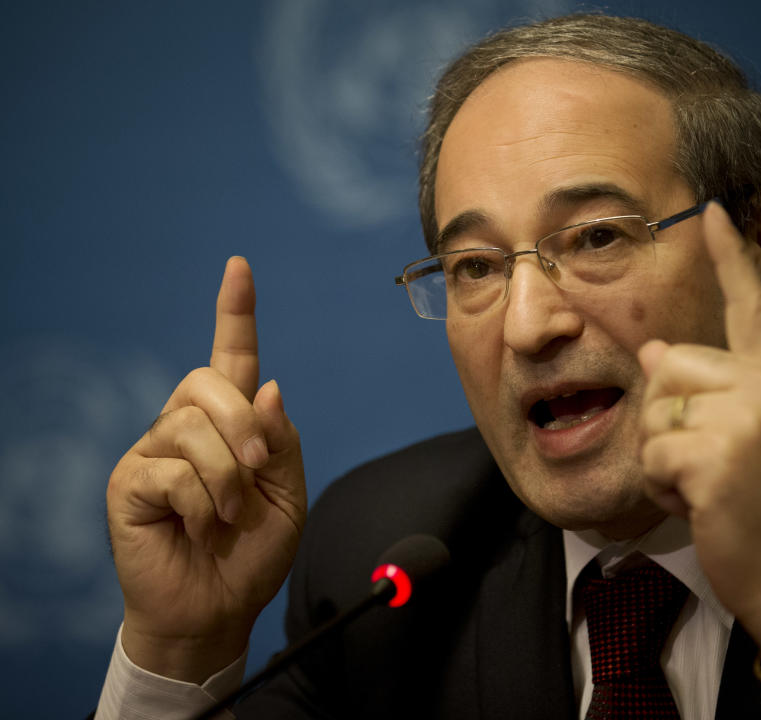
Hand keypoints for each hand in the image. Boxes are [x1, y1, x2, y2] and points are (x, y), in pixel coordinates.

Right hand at [106, 257, 306, 681]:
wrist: (219, 608)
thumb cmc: (252, 551)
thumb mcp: (287, 493)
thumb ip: (279, 440)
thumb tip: (266, 386)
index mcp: (231, 422)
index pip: (231, 356)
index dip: (234, 312)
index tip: (239, 267)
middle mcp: (187, 425)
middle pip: (207, 381)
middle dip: (242, 424)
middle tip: (257, 471)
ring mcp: (154, 450)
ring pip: (190, 425)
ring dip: (226, 475)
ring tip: (230, 515)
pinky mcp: (130, 481)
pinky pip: (172, 470)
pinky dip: (203, 504)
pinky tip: (202, 528)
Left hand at [639, 204, 760, 671]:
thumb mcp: (751, 435)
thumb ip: (712, 388)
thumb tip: (655, 349)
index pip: (751, 307)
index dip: (731, 258)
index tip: (712, 211)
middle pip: (669, 364)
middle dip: (667, 418)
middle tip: (710, 462)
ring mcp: (750, 418)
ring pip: (654, 410)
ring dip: (664, 456)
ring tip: (707, 483)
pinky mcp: (719, 454)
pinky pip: (652, 453)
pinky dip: (664, 486)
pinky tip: (700, 503)